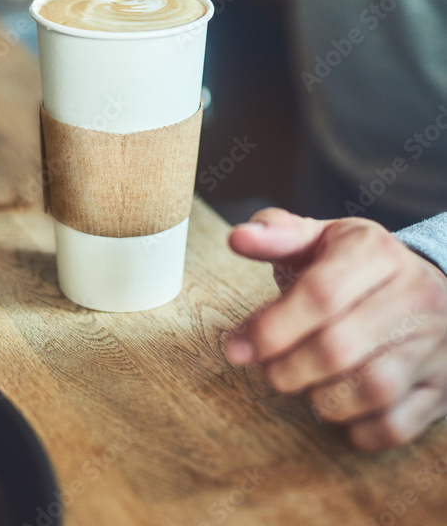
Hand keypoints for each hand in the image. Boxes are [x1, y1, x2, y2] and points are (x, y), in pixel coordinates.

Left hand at [224, 208, 446, 449]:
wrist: (428, 285)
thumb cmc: (357, 265)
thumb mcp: (320, 237)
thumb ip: (277, 235)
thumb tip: (238, 238)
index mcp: (376, 252)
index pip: (321, 293)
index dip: (273, 326)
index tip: (238, 347)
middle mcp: (413, 296)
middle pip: (340, 346)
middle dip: (290, 368)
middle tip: (269, 371)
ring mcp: (433, 345)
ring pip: (373, 389)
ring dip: (324, 400)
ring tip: (305, 387)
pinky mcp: (442, 388)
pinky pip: (399, 425)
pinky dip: (361, 430)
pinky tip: (342, 413)